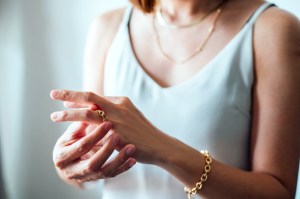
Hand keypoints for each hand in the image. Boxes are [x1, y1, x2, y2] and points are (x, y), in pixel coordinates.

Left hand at [50, 89, 169, 163]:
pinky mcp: (117, 136)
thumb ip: (114, 110)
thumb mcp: (130, 114)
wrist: (158, 145)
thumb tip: (96, 107)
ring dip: (69, 114)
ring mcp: (118, 121)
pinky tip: (71, 137)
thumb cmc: (143, 131)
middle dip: (69, 95)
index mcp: (121, 101)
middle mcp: (118, 108)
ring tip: (54, 116)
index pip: (95, 96)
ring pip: (88, 114)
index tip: (64, 99)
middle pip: (89, 98)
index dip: (78, 96)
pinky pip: (95, 134)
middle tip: (52, 94)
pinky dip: (81, 133)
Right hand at [52, 121, 135, 183]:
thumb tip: (92, 106)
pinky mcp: (99, 179)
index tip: (109, 123)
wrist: (70, 161)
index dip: (94, 135)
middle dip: (107, 150)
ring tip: (131, 148)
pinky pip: (113, 175)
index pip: (81, 146)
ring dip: (119, 159)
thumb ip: (80, 124)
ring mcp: (87, 177)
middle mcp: (72, 171)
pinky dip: (123, 167)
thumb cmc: (71, 141)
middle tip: (118, 136)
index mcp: (61, 158)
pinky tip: (133, 160)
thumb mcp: (70, 134)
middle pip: (92, 164)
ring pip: (105, 172)